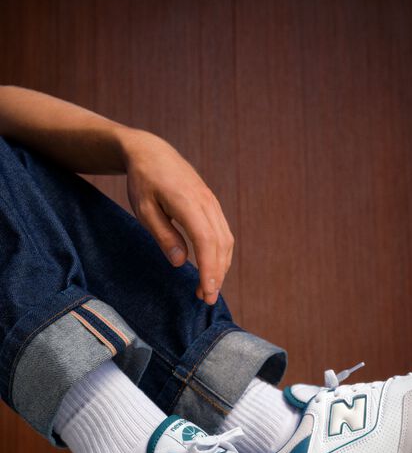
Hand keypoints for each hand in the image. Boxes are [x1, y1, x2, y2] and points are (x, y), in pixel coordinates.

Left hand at [121, 129, 233, 304]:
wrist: (152, 152)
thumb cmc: (143, 181)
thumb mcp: (144, 209)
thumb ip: (163, 235)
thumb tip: (181, 262)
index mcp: (188, 202)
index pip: (206, 241)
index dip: (209, 269)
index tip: (207, 291)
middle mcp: (206, 202)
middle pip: (220, 244)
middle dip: (217, 275)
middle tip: (207, 300)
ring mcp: (212, 203)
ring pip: (226, 240)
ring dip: (221, 267)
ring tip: (209, 289)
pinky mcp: (212, 205)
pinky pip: (223, 233)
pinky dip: (221, 254)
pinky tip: (212, 269)